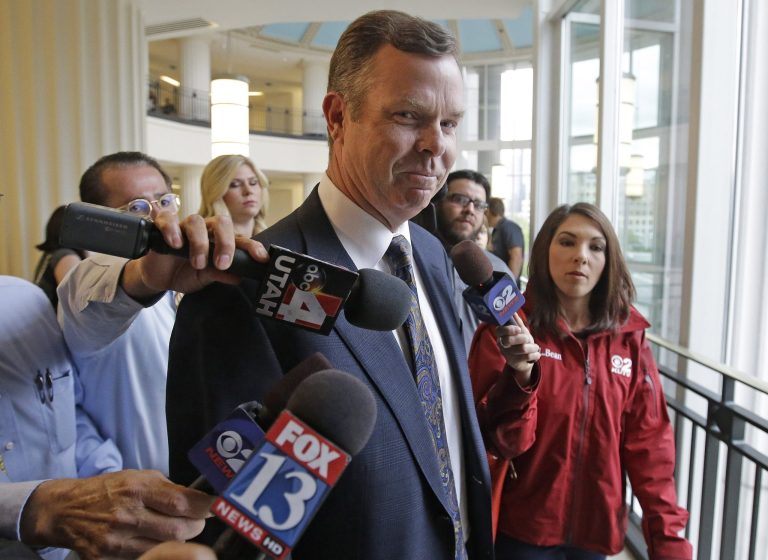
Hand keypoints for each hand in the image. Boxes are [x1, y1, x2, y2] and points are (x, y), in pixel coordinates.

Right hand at [20, 470, 214, 559]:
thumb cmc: (108, 490)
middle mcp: (127, 515)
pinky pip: (144, 558)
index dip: (204, 507)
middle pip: (179, 530)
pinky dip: (156, 551)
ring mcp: (116, 541)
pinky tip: (154, 542)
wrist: (65, 511)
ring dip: (178, 540)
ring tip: (176, 530)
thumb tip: (199, 500)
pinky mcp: (106, 559)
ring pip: (165, 548)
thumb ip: (168, 488)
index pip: (181, 502)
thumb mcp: (138, 477)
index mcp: (137, 489)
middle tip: (196, 521)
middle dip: (195, 526)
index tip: (215, 507)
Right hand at [120, 212, 268, 300]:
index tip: (261, 258)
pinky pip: (168, 219)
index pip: (239, 239)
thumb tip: (239, 277)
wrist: (159, 278)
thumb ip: (220, 275)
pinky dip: (172, 230)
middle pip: (221, 222)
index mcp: (219, 241)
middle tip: (222, 263)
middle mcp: (205, 230)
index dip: (252, 246)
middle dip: (226, 242)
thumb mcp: (204, 279)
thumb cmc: (185, 274)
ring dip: (200, 243)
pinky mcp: (163, 228)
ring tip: (198, 263)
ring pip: (196, 221)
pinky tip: (176, 244)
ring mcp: (185, 227)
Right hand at [495, 313, 539, 385]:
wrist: (525, 360)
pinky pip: (527, 357)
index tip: (518, 329)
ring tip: (535, 347)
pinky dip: (535, 354)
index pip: (499, 330)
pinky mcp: (514, 362)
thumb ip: (517, 322)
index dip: (508, 329)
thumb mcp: (521, 331)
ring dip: (532, 347)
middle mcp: (502, 344)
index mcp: (502, 335)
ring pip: (521, 349)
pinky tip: (536, 354)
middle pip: (508, 340)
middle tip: (527, 339)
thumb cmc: (522, 342)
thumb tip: (514, 311)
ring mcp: (507, 354)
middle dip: (522, 338)